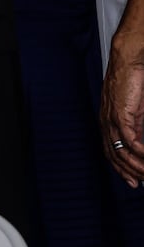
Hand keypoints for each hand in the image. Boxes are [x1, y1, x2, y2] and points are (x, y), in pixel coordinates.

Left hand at [101, 28, 143, 185]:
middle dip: (127, 172)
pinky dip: (141, 154)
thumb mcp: (135, 111)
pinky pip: (130, 141)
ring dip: (136, 167)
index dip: (121, 168)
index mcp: (108, 122)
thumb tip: (140, 146)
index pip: (111, 151)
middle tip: (139, 184)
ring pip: (121, 152)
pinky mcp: (120, 115)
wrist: (128, 62)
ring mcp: (111, 120)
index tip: (133, 181)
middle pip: (113, 155)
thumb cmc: (132, 83)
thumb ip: (137, 128)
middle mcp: (106, 123)